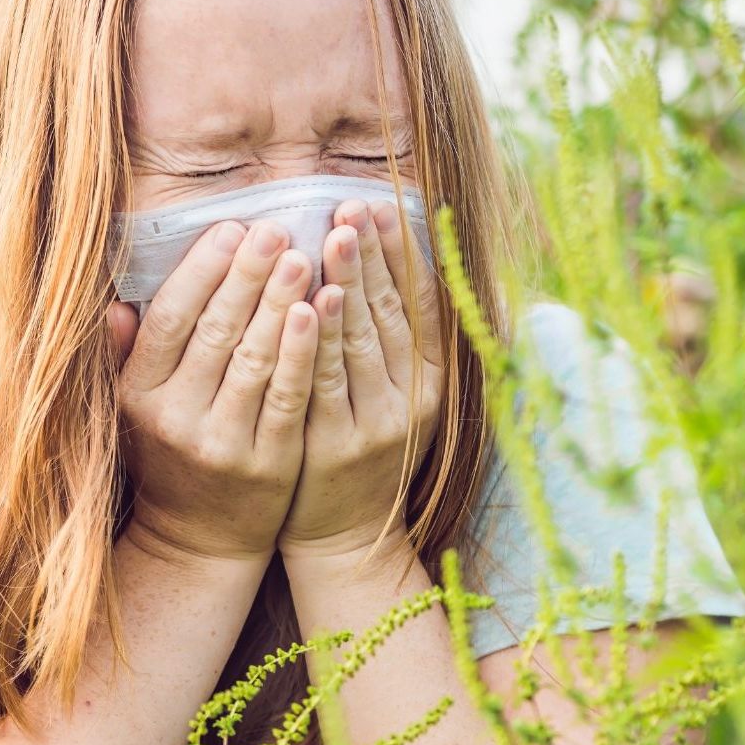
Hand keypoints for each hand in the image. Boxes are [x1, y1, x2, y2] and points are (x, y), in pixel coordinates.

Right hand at [108, 218, 318, 565]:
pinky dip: (301, 352)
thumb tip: (114, 303)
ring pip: (254, 359)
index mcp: (139, 395)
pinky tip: (318, 311)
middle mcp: (176, 418)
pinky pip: (287, 397)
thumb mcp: (132, 410)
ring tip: (301, 256)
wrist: (198, 540)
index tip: (230, 227)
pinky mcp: (269, 463)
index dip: (200, 271)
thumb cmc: (168, 458)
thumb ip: (126, 356)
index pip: (169, 319)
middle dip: (246, 275)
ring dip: (278, 303)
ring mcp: (222, 442)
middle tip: (274, 228)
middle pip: (215, 331)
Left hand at [276, 198, 444, 560]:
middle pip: (391, 315)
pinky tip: (311, 302)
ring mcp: (375, 425)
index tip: (383, 206)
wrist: (346, 538)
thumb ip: (401, 343)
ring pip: (362, 342)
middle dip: (373, 255)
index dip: (403, 254)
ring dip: (350, 284)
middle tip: (353, 205)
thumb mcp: (402, 403)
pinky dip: (321, 341)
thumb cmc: (368, 455)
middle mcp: (412, 402)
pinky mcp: (334, 447)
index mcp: (432, 383)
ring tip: (336, 234)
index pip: (421, 305)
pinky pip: (325, 383)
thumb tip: (396, 264)